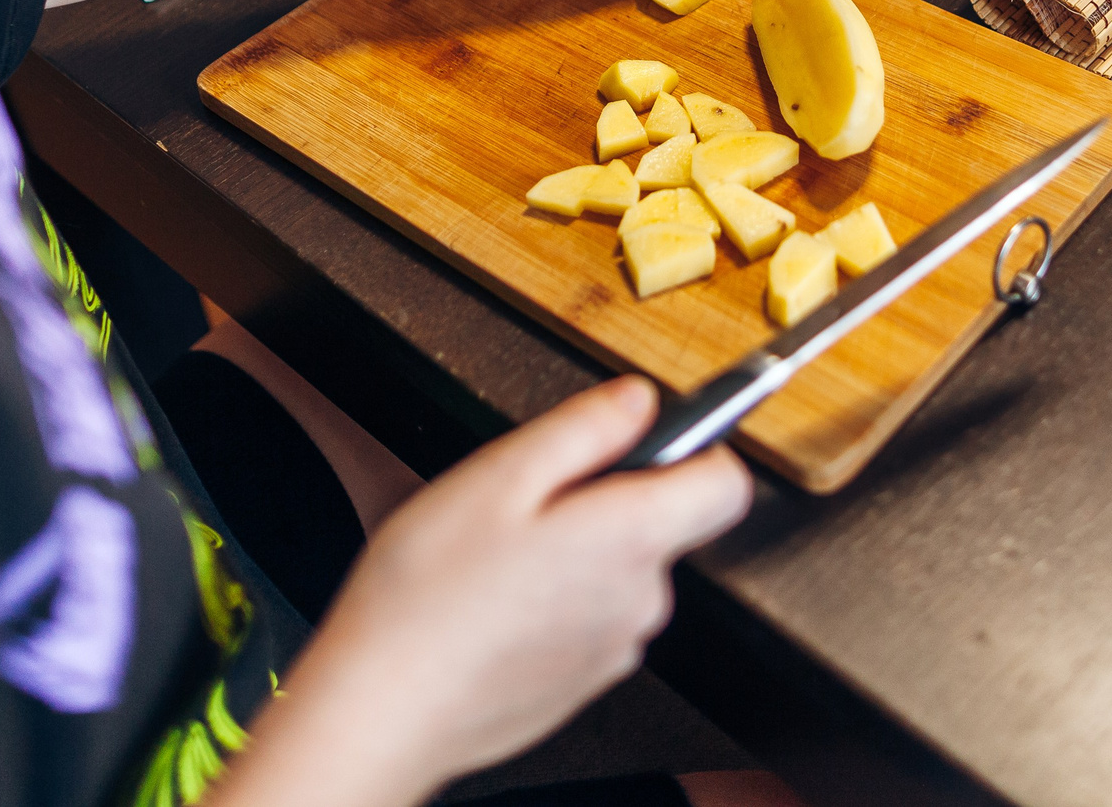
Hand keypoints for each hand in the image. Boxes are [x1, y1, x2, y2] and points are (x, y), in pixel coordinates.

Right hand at [228, 379, 751, 805]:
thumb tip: (639, 400)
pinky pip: (590, 619)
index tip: (648, 435)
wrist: (384, 711)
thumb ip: (584, 427)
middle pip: (661, 524)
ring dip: (577, 553)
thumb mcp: (499, 474)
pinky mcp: (583, 683)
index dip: (697, 448)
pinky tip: (494, 603)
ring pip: (620, 572)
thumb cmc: (428, 599)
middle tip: (525, 500)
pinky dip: (555, 602)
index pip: (726, 484)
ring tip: (497, 557)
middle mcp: (641, 600)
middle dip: (608, 498)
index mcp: (632, 539)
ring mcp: (614, 650)